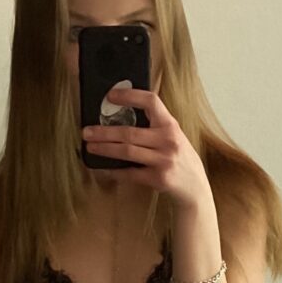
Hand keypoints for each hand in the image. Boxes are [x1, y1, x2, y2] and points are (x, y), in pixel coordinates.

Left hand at [82, 84, 209, 206]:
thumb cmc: (179, 158)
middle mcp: (168, 140)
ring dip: (104, 149)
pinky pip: (129, 173)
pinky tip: (102, 169)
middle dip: (104, 132)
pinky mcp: (158, 179)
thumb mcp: (173, 136)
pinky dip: (113, 171)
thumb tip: (120, 116)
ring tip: (90, 147)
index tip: (110, 96)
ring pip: (126, 151)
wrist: (195, 186)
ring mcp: (163, 160)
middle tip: (86, 131)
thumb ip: (154, 126)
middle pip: (129, 132)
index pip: (151, 101)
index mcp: (170, 125)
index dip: (130, 96)